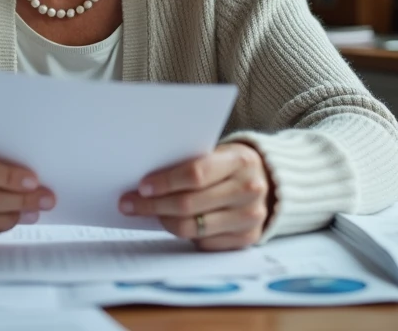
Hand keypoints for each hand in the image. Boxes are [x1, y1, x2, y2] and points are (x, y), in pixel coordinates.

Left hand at [119, 143, 272, 250]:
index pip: (195, 174)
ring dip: (163, 221)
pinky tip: (174, 224)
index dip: (165, 182)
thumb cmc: (230, 165)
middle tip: (129, 204)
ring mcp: (250, 217)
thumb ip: (191, 164)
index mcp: (240, 160)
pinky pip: (204, 243)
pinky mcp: (247, 238)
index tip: (141, 186)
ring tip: (147, 214)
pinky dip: (186, 235)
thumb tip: (146, 182)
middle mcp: (249, 189)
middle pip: (189, 205)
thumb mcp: (218, 153)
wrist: (268, 180)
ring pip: (193, 228)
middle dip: (153, 205)